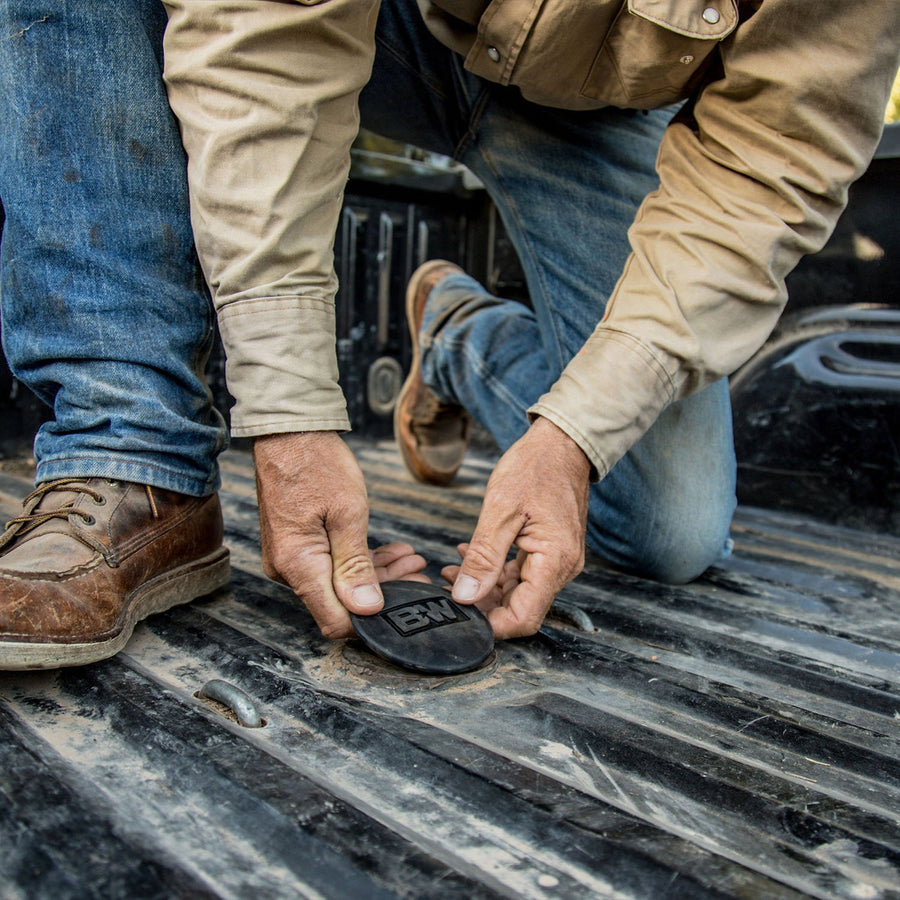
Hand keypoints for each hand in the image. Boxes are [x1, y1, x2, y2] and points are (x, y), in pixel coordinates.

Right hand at [254, 432, 426, 638]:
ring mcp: (291, 558)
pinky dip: (361, 562)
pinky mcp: (298, 546)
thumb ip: (356, 566)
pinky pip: (332, 566)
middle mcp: (288, 569)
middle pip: (340, 604)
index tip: (405, 610)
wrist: (290, 433)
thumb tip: (366, 608)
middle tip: (420, 578)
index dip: (371, 623)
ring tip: (414, 561)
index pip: (335, 620)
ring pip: (340, 584)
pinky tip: (394, 553)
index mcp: (298, 565)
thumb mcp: (348, 514)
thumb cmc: (318, 465)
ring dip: (378, 577)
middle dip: (383, 595)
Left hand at [449, 417, 590, 638]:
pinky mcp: (550, 550)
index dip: (491, 624)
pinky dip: (495, 571)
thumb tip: (465, 596)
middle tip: (447, 588)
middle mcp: (562, 568)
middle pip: (520, 608)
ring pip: (518, 592)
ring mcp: (558, 560)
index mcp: (555, 562)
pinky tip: (469, 555)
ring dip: (484, 587)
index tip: (459, 615)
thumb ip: (483, 558)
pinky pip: (521, 573)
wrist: (561, 443)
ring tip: (451, 570)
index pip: (524, 618)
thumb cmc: (535, 467)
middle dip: (482, 605)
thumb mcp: (501, 511)